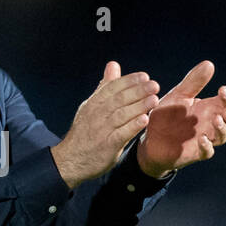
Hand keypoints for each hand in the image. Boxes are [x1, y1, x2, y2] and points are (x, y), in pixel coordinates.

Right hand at [50, 61, 159, 187]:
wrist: (70, 160)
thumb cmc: (85, 132)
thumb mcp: (91, 106)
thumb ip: (105, 87)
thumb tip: (113, 65)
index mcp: (94, 103)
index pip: (112, 88)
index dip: (128, 81)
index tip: (144, 76)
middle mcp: (97, 114)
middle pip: (119, 99)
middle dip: (137, 91)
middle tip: (154, 85)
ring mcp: (101, 130)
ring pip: (121, 115)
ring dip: (138, 106)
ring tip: (154, 99)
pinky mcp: (107, 145)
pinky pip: (120, 134)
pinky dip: (132, 126)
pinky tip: (144, 120)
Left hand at [136, 60, 225, 175]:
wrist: (148, 138)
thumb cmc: (166, 116)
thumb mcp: (178, 95)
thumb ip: (193, 82)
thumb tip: (209, 64)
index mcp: (209, 108)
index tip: (222, 90)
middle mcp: (210, 124)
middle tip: (225, 110)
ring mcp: (204, 138)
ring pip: (223, 136)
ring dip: (223, 129)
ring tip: (216, 120)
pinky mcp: (194, 153)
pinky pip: (207, 152)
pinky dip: (207, 146)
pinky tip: (202, 138)